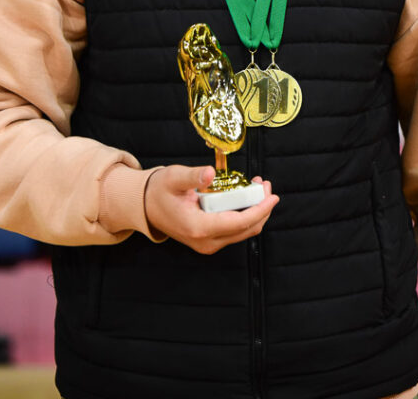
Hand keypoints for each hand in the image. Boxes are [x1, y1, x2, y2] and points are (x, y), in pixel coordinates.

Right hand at [145, 165, 278, 254]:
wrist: (146, 207)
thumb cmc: (159, 191)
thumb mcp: (173, 178)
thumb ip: (192, 176)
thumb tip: (209, 173)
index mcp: (198, 228)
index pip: (238, 223)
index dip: (259, 209)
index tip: (272, 195)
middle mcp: (206, 241)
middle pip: (246, 229)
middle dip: (261, 207)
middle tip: (265, 184)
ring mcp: (208, 244)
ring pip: (243, 231)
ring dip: (255, 211)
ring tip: (257, 187)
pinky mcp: (210, 240)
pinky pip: (235, 230)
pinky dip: (245, 214)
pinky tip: (245, 196)